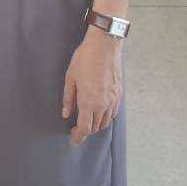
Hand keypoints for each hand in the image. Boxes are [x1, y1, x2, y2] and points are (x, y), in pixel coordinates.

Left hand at [63, 29, 122, 144]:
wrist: (104, 47)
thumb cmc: (85, 59)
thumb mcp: (70, 78)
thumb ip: (68, 98)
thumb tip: (66, 114)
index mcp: (88, 102)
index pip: (85, 128)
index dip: (79, 136)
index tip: (74, 138)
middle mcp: (103, 104)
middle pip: (96, 127)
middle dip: (86, 131)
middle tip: (78, 129)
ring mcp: (113, 100)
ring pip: (106, 122)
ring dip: (96, 125)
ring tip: (88, 121)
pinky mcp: (119, 95)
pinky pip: (113, 113)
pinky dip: (106, 117)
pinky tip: (99, 112)